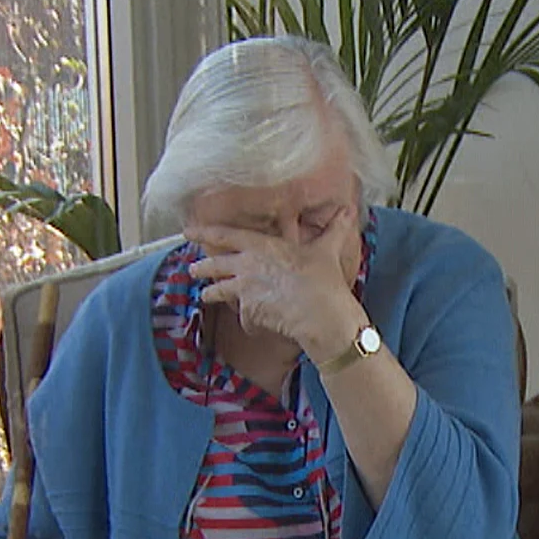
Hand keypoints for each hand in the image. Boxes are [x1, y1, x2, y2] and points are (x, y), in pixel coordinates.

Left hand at [187, 223, 362, 358]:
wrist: (321, 314)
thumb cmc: (323, 280)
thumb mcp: (327, 251)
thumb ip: (334, 230)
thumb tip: (349, 212)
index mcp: (261, 246)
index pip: (225, 235)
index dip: (204, 232)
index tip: (189, 231)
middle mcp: (246, 266)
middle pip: (214, 265)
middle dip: (201, 267)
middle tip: (193, 269)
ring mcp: (244, 290)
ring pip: (219, 292)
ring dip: (212, 294)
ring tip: (206, 296)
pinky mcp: (248, 313)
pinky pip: (243, 318)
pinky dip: (250, 323)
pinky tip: (257, 326)